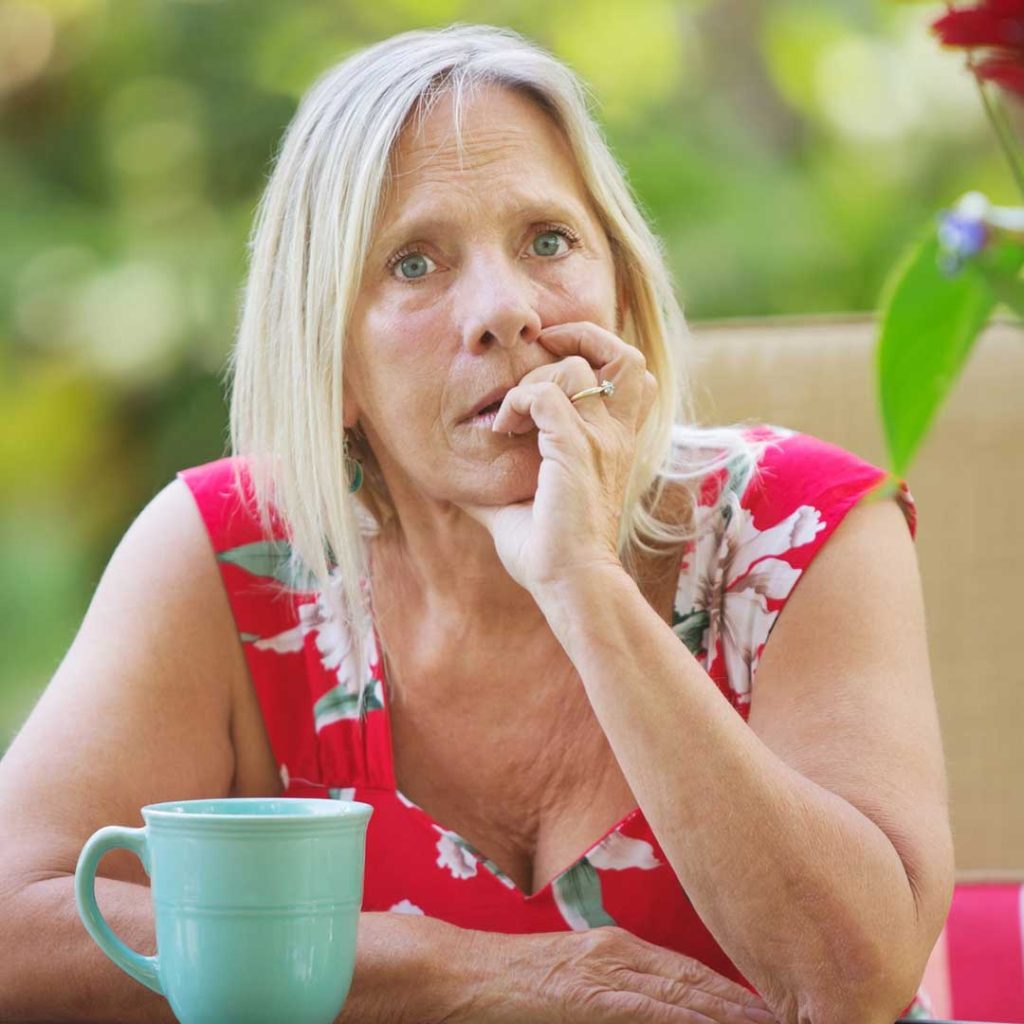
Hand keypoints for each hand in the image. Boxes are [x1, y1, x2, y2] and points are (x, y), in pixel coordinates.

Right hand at [445, 925, 779, 1023]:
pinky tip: (719, 1023)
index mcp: (621, 951)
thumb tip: (665, 1009)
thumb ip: (616, 994)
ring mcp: (606, 972)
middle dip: (754, 1008)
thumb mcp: (572, 984)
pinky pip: (650, 1010)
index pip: (697, 976)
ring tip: (783, 1023)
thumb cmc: (509, 989)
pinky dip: (688, 1017)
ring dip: (735, 1014)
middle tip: (808, 1017)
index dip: (743, 995)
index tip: (786, 1011)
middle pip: (702, 984)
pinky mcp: (588, 995)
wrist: (456, 974)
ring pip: (688, 996)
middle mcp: (622, 954)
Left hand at [454, 321, 657, 594]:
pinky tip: (502, 430)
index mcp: (614, 443)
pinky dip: (516, 402)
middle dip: (581, 338)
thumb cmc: (551, 553)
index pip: (630, 375)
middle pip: (624, 356)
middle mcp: (614, 436)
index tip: (551, 363)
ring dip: (532, 381)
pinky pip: (545, 398)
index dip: (597, 353)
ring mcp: (600, 441)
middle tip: (541, 353)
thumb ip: (501, 485)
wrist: (572, 583)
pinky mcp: (575, 451)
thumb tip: (458, 483)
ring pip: (575, 368)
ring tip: (509, 415)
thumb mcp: (521, 508)